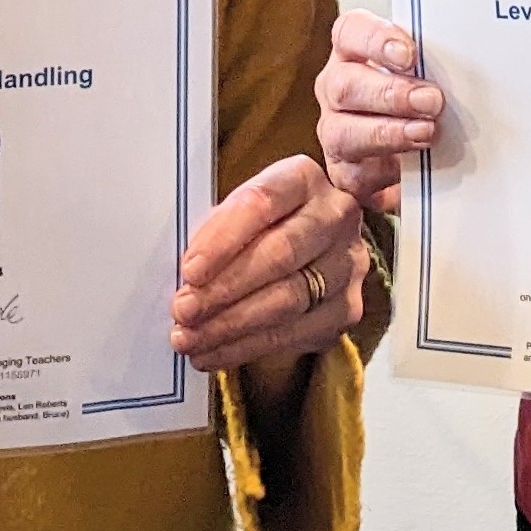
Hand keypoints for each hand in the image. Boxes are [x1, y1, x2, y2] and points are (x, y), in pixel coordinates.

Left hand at [171, 154, 366, 374]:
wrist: (312, 249)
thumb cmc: (261, 226)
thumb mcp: (237, 212)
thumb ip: (215, 233)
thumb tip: (186, 280)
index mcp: (301, 178)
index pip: (263, 202)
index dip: (224, 238)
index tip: (189, 270)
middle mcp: (335, 216)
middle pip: (280, 254)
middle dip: (225, 287)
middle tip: (184, 310)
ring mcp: (347, 263)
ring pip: (288, 299)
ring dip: (230, 324)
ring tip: (190, 338)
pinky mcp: (347, 307)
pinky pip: (294, 333)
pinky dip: (246, 347)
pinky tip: (213, 352)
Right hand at [315, 10, 440, 209]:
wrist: (409, 157)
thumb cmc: (421, 101)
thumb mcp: (430, 74)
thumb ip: (437, 66)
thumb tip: (472, 66)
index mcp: (354, 53)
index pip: (351, 32)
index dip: (376, 41)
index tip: (408, 55)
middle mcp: (337, 88)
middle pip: (344, 85)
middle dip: (390, 93)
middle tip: (431, 100)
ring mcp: (336, 130)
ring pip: (342, 132)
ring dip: (387, 133)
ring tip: (425, 132)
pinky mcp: (345, 171)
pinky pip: (353, 175)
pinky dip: (383, 173)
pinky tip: (409, 167)